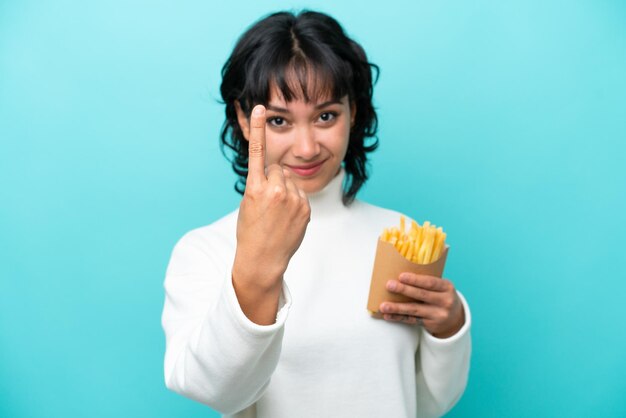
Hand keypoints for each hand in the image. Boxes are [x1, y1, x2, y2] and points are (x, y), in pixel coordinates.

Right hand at [233, 105, 310, 290]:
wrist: (262, 259)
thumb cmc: (250, 230)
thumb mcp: (248, 203)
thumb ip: (260, 184)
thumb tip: (279, 173)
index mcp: (255, 188)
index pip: (257, 152)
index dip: (257, 128)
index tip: (260, 107)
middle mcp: (275, 190)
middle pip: (279, 169)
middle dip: (274, 179)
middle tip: (268, 201)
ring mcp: (293, 200)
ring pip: (291, 181)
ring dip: (286, 190)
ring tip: (277, 212)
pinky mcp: (305, 208)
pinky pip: (301, 194)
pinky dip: (295, 201)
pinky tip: (287, 218)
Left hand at [379, 273, 464, 337]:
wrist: (455, 319)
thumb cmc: (442, 296)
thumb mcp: (442, 287)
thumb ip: (428, 282)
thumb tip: (402, 275)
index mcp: (447, 287)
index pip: (430, 282)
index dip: (415, 280)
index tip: (401, 276)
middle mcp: (445, 302)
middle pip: (421, 295)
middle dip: (404, 290)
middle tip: (389, 285)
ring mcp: (438, 315)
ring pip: (414, 310)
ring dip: (397, 308)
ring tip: (383, 306)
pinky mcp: (430, 324)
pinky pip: (412, 320)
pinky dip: (398, 318)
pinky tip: (388, 316)